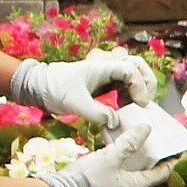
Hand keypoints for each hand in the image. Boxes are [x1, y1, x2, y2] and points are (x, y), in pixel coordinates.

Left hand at [10, 55, 158, 127]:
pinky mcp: (105, 80)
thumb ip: (96, 113)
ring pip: (134, 72)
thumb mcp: (74, 104)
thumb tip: (115, 122)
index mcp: (102, 67)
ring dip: (140, 87)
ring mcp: (107, 72)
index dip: (140, 86)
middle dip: (147, 82)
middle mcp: (108, 66)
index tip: (140, 104)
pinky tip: (124, 105)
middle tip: (145, 101)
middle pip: (138, 65)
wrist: (39, 85)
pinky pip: (126, 82)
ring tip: (136, 104)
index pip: (131, 70)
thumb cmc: (55, 90)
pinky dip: (131, 92)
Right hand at [36, 124, 173, 186]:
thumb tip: (147, 128)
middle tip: (166, 158)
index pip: (162, 174)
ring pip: (139, 184)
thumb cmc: (87, 178)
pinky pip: (125, 182)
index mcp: (135, 186)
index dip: (173, 162)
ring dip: (145, 172)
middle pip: (153, 185)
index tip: (182, 152)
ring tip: (146, 156)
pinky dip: (130, 172)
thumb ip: (129, 143)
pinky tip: (124, 161)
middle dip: (162, 173)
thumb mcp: (110, 156)